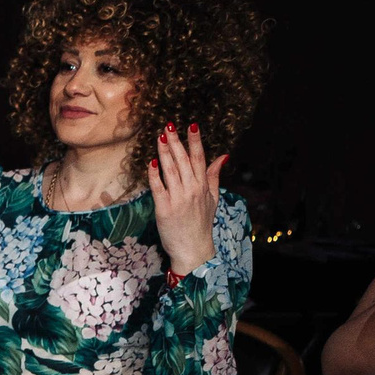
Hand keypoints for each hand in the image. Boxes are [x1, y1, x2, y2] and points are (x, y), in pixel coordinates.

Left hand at [148, 123, 225, 276]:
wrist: (193, 249)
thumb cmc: (201, 224)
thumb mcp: (213, 198)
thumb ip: (215, 176)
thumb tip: (222, 156)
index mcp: (203, 186)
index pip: (199, 158)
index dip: (196, 141)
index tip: (192, 125)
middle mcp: (192, 189)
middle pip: (183, 160)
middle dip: (177, 142)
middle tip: (169, 126)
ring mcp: (178, 198)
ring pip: (171, 170)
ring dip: (165, 152)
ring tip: (160, 137)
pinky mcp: (164, 208)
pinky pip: (158, 187)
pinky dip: (155, 174)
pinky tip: (151, 162)